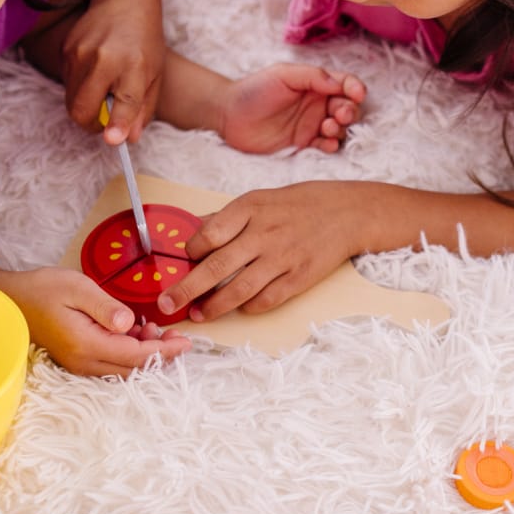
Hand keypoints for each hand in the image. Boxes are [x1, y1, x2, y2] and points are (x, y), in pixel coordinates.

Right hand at [1, 267, 190, 376]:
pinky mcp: (79, 361)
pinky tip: (134, 332)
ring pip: (125, 370)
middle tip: (176, 335)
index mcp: (87, 345)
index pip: (136, 357)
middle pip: (134, 370)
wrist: (11, 300)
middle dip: (160, 356)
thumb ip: (106, 307)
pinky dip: (130, 353)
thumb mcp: (77, 288)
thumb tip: (131, 324)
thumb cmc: (41, 290)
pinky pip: (112, 364)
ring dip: (145, 354)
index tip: (185, 342)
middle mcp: (84, 362)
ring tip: (154, 328)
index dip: (164, 351)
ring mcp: (80, 365)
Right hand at [60, 0, 164, 143]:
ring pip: (72, 101)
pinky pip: (68, 84)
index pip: (124, 101)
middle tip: (104, 124)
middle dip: (91, 125)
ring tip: (103, 91)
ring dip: (85, 107)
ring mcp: (80, 53)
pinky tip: (94, 73)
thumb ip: (143, 109)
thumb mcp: (155, 74)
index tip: (112, 140)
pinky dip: (79, 88)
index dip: (116, 124)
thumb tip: (129, 138)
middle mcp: (104, 59)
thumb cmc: (144, 39)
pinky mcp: (66, 49)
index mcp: (134, 66)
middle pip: (82, 109)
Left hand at [156, 181, 376, 320]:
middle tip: (167, 305)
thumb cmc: (297, 205)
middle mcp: (263, 234)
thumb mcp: (258, 199)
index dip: (191, 251)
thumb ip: (225, 218)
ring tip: (198, 315)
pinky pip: (266, 299)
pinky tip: (238, 308)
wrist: (346, 213)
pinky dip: (248, 307)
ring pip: (239, 290)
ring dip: (214, 306)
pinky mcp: (299, 278)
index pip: (208, 234)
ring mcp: (282, 258)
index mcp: (249, 209)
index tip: (185, 260)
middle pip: (216, 267)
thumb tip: (190, 233)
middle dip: (186, 289)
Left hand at [218, 65, 365, 154]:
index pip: (343, 84)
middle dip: (350, 111)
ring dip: (341, 128)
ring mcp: (311, 125)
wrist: (230, 116)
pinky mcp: (303, 145)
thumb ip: (312, 76)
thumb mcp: (283, 74)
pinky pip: (325, 146)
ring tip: (327, 127)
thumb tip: (338, 84)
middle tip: (340, 114)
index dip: (354, 88)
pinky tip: (327, 143)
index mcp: (315, 84)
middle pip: (347, 108)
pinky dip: (331, 145)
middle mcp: (317, 104)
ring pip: (340, 128)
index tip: (357, 93)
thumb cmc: (255, 90)